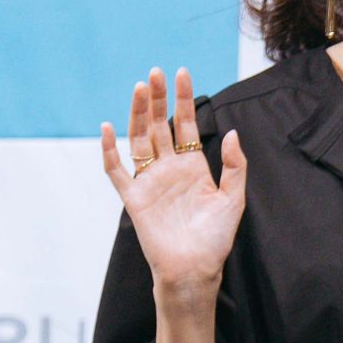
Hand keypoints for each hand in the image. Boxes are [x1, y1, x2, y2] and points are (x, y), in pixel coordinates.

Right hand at [100, 67, 246, 310]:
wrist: (195, 270)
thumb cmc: (215, 238)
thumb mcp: (233, 199)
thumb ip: (234, 166)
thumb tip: (231, 132)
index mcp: (193, 166)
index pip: (185, 125)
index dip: (183, 100)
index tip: (181, 73)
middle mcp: (169, 169)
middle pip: (160, 126)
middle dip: (158, 99)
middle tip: (155, 72)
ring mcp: (150, 182)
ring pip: (139, 140)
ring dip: (138, 115)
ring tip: (140, 88)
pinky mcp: (133, 199)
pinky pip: (117, 171)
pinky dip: (109, 150)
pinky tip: (108, 128)